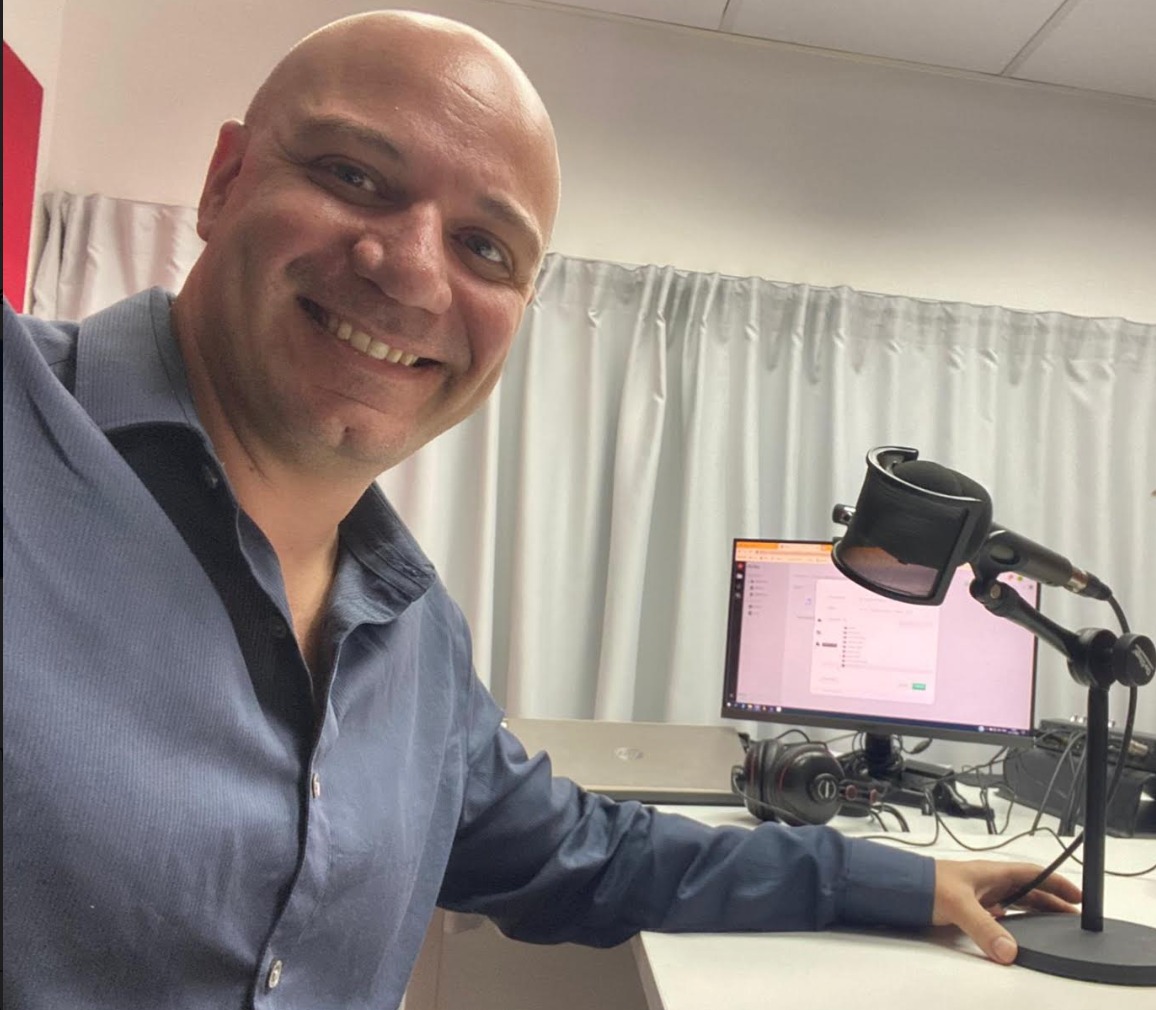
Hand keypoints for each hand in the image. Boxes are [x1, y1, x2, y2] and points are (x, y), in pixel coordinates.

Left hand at [932, 859, 1081, 963]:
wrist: (900, 886)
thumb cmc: (926, 882)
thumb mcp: (959, 905)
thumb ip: (984, 928)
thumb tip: (1009, 951)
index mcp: (992, 873)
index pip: (1033, 874)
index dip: (1056, 883)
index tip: (1078, 895)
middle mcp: (989, 882)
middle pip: (1029, 889)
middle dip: (1053, 901)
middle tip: (1074, 916)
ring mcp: (980, 893)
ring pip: (1016, 901)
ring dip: (1036, 911)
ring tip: (1054, 925)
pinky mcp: (970, 906)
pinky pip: (1001, 913)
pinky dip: (1015, 921)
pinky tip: (1018, 931)